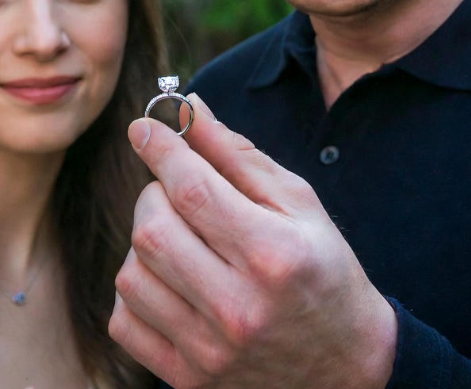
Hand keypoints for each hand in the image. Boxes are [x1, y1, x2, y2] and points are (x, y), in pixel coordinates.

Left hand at [109, 94, 396, 388]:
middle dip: (155, 193)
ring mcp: (209, 351)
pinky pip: (124, 320)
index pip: (193, 190)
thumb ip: (237, 153)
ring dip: (145, 241)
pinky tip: (169, 278)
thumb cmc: (323, 268)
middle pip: (153, 229)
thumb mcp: (297, 201)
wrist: (345, 363)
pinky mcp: (189, 379)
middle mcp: (238, 308)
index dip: (161, 149)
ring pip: (131, 273)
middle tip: (178, 191)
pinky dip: (136, 288)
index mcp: (273, 256)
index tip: (144, 127)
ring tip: (180, 237)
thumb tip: (188, 108)